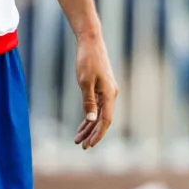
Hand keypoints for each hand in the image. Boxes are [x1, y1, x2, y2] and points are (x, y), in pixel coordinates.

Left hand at [73, 31, 118, 149]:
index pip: (106, 120)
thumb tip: (91, 120)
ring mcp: (106, 91)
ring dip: (89, 127)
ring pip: (99, 114)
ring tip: (78, 139)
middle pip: (103, 120)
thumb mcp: (84, 82)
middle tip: (82, 146)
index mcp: (109, 94)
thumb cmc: (87, 60)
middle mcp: (110, 94)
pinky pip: (96, 107)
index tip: (90, 144)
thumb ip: (88, 101)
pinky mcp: (101, 88)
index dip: (98, 134)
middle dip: (92, 134)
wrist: (90, 41)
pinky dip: (89, 117)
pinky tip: (83, 125)